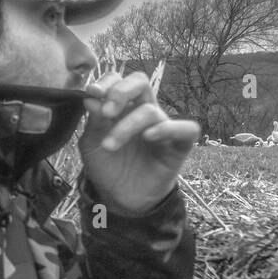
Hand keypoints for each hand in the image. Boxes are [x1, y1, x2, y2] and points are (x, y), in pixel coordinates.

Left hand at [77, 72, 198, 214]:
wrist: (120, 198)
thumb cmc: (107, 166)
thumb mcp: (92, 143)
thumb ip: (94, 120)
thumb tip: (91, 96)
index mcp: (121, 107)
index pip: (119, 80)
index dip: (106, 82)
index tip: (91, 93)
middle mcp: (142, 112)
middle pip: (140, 82)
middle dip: (121, 92)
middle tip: (107, 112)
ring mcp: (161, 127)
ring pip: (150, 111)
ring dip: (126, 126)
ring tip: (109, 146)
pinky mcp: (178, 145)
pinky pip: (186, 128)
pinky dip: (167, 128)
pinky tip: (148, 137)